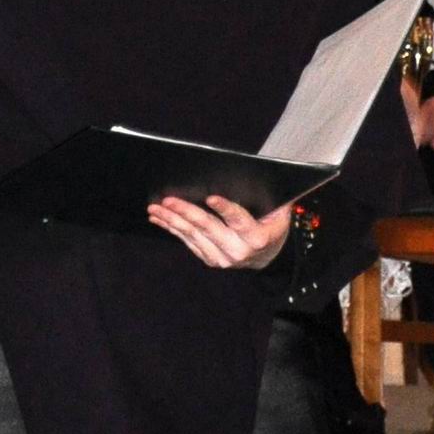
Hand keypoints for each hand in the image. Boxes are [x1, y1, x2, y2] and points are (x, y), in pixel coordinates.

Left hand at [147, 190, 292, 271]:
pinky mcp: (210, 259)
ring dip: (172, 221)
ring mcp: (222, 258)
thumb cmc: (271, 224)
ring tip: (155, 209)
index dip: (225, 208)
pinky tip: (161, 220)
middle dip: (186, 212)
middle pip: (209, 228)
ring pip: (194, 236)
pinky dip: (173, 230)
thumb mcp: (277, 210)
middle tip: (168, 200)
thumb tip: (248, 173)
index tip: (211, 197)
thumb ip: (266, 195)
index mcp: (257, 237)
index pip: (239, 220)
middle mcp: (238, 251)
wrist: (268, 255)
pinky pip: (189, 243)